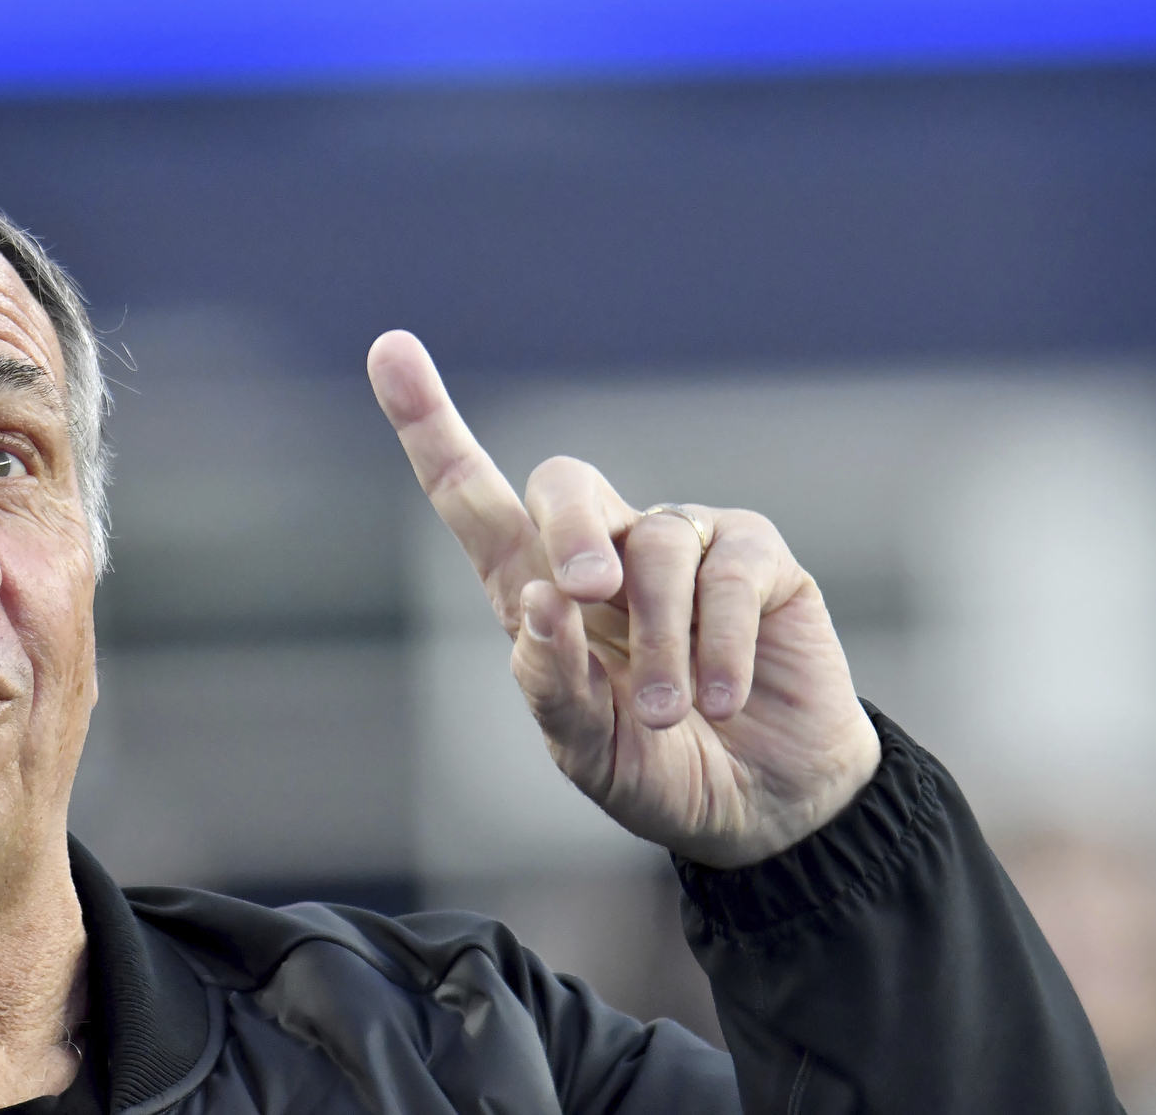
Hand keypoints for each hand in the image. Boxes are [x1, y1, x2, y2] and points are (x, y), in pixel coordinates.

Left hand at [367, 331, 879, 868]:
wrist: (767, 807)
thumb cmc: (660, 771)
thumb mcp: (587, 752)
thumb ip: (552, 689)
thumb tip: (540, 605)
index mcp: (536, 589)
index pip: (470, 495)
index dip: (429, 423)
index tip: (388, 348)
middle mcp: (605, 550)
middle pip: (562, 481)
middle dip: (571, 528)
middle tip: (588, 593)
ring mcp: (682, 544)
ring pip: (655, 545)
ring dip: (659, 641)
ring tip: (666, 714)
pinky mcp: (756, 558)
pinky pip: (728, 570)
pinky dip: (719, 643)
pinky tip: (723, 700)